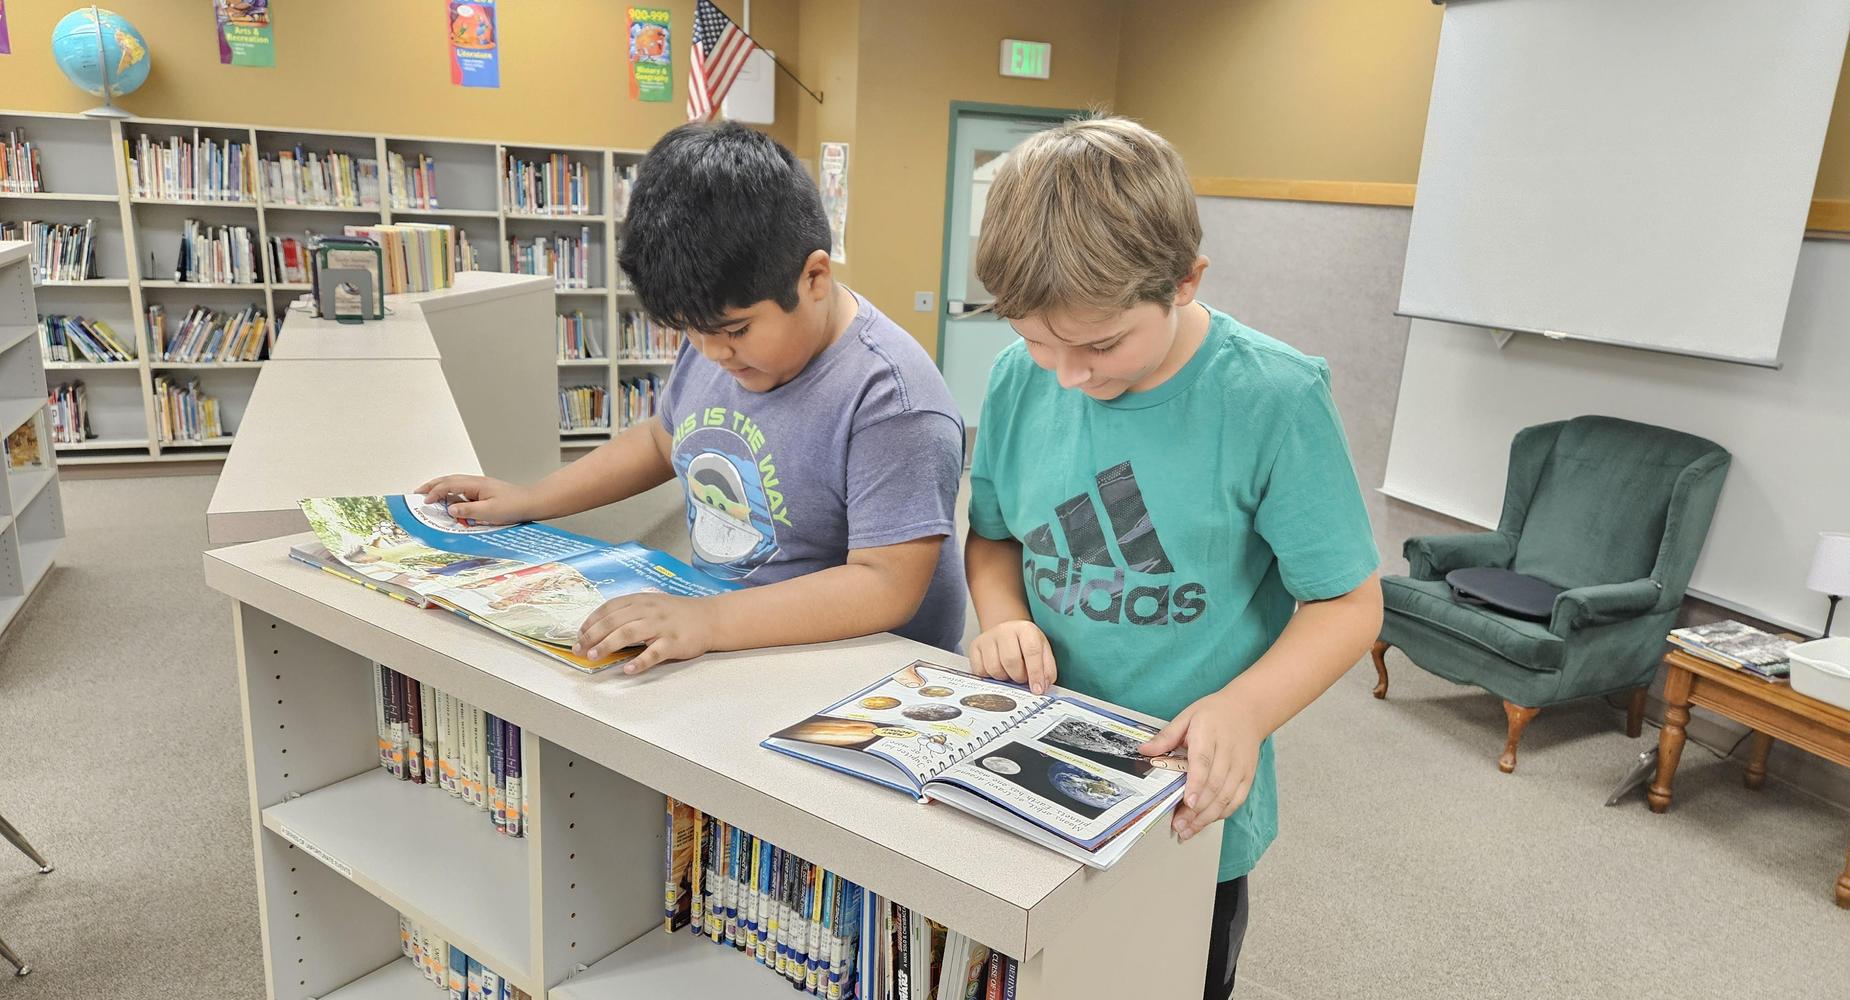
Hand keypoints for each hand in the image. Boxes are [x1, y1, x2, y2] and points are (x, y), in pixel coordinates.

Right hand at [414, 474, 536, 525]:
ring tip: (429, 495)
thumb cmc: (514, 506)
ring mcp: (480, 486)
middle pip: (449, 480)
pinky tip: (450, 501)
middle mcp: (476, 482)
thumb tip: (450, 509)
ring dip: (440, 488)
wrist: (532, 502)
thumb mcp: (490, 512)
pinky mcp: (484, 492)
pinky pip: (462, 490)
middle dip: (432, 486)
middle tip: (418, 493)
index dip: (434, 493)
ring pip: (455, 483)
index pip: (449, 485)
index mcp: (475, 485)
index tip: (424, 502)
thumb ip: (468, 510)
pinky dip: (451, 493)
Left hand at [574, 593, 719, 674]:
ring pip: (629, 633)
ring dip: (608, 645)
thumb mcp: (652, 605)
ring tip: (594, 657)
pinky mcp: (674, 642)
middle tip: (580, 649)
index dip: (591, 621)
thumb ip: (630, 613)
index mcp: (641, 600)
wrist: (710, 618)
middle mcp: (649, 610)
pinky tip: (628, 669)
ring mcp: (662, 626)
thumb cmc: (677, 614)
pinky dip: (640, 661)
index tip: (579, 635)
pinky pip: (655, 652)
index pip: (609, 608)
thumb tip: (600, 629)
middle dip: (593, 635)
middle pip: (615, 621)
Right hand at [967, 619, 1056, 694]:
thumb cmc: (1025, 645)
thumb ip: (1047, 669)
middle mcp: (1004, 630)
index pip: (1032, 651)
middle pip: (1011, 660)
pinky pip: (980, 671)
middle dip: (1018, 676)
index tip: (1037, 689)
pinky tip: (998, 670)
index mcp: (1025, 629)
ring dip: (1004, 678)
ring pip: (994, 668)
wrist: (1006, 634)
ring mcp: (987, 638)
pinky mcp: (974, 647)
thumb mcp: (1043, 651)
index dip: (1036, 673)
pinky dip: (990, 677)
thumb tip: (1043, 686)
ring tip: (1009, 673)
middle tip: (1022, 678)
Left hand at [1140, 690, 1262, 841]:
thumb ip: (1166, 736)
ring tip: (1189, 830)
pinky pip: (1237, 799)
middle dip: (1196, 810)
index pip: (1203, 762)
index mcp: (1209, 734)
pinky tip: (1206, 821)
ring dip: (1207, 817)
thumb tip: (1144, 751)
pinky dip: (1222, 813)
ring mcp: (1240, 766)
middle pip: (1214, 785)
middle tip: (1179, 825)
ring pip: (1226, 797)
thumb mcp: (1187, 716)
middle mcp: (1227, 752)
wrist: (1249, 710)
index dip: (1196, 784)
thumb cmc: (1215, 714)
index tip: (1187, 802)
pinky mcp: (1248, 776)